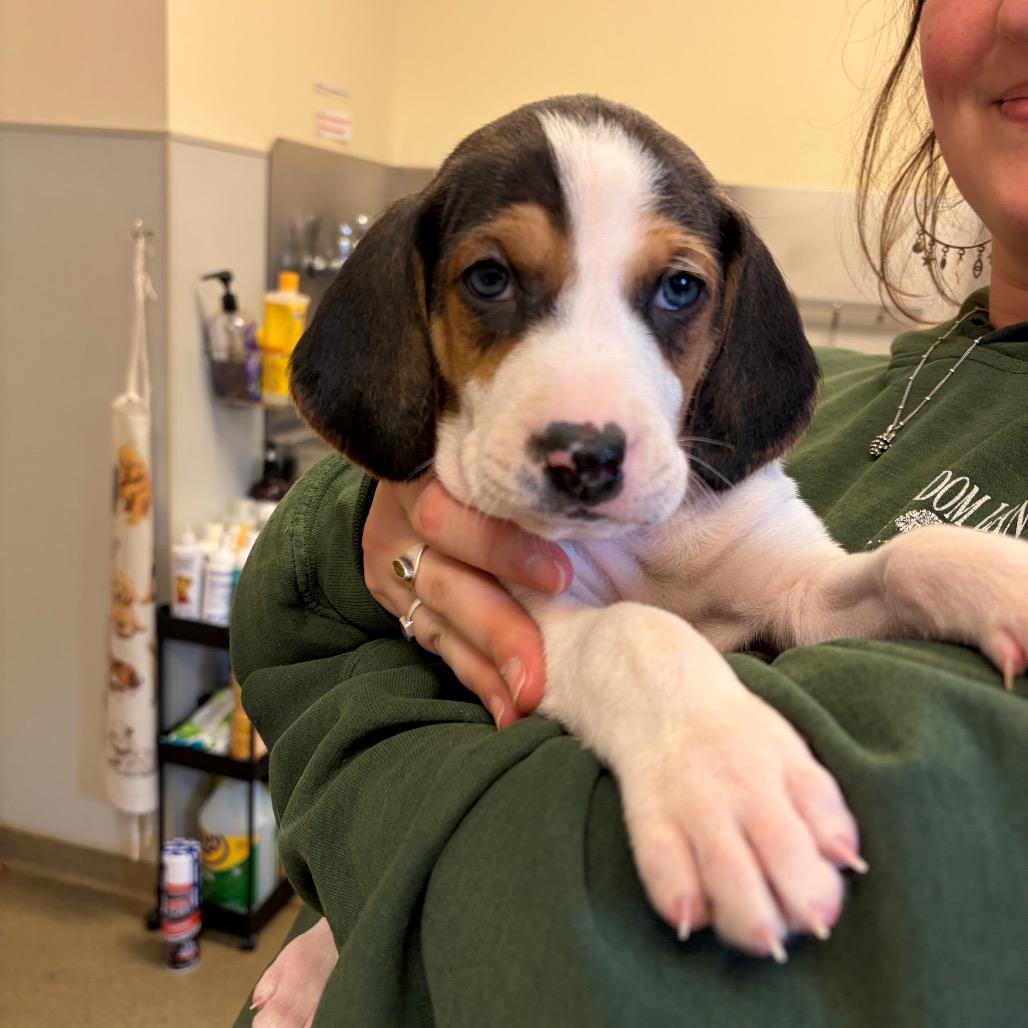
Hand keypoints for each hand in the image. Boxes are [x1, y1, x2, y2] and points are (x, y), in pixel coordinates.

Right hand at [362, 476, 572, 725]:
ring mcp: (391, 557)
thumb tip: (623, 494)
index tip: (559, 578)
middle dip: (496, 625)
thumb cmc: (510, 456)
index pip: (451, 507)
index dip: (501, 546)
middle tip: (538, 670)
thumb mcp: (521, 453)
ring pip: (436, 617)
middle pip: (443, 574)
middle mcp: (400, 512)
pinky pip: (436, 641)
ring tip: (526, 700)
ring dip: (486, 662)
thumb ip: (551, 471)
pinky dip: (476, 674)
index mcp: (430, 461)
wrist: (432, 458)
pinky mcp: (394, 593)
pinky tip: (506, 705)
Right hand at [619, 683, 863, 957]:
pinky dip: (677, 900)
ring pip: (725, 871)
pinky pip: (661, 867)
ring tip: (759, 937)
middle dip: (797, 908)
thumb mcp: (790, 753)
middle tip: (798, 928)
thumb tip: (846, 860)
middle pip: (778, 854)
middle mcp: (737, 786)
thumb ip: (821, 805)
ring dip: (747, 919)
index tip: (824, 908)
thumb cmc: (736, 737)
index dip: (824, 883)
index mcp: (780, 770)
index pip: (817, 829)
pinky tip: (692, 920)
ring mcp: (690, 803)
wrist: (658, 697)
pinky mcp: (648, 819)